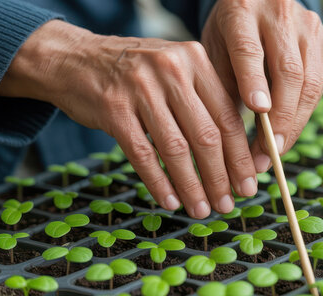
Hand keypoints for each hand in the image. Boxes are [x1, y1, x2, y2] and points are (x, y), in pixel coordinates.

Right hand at [0, 20, 258, 218]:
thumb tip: (236, 154)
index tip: (248, 183)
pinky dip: (159, 183)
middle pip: (206, 135)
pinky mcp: (114, 109)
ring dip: (192, 186)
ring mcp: (141, 88)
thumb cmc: (133, 72)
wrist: (74, 58)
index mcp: (195, 59)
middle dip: (221, 176)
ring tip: (201, 209)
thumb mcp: (174, 69)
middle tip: (228, 204)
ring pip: (176, 149)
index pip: (227, 116)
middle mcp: (171, 70)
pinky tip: (170, 201)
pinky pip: (143, 155)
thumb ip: (204, 99)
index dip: (240, 156)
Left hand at [202, 0, 322, 171]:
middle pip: (288, 71)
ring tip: (275, 150)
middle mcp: (279, 13)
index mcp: (242, 11)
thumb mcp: (215, 53)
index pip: (249, 49)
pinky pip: (319, 84)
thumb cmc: (229, 37)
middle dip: (280, 118)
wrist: (259, 4)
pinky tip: (288, 131)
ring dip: (293, 122)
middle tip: (267, 152)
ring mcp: (307, 25)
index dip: (254, 82)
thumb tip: (234, 140)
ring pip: (309, 81)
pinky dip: (304, 112)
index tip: (257, 113)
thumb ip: (223, 87)